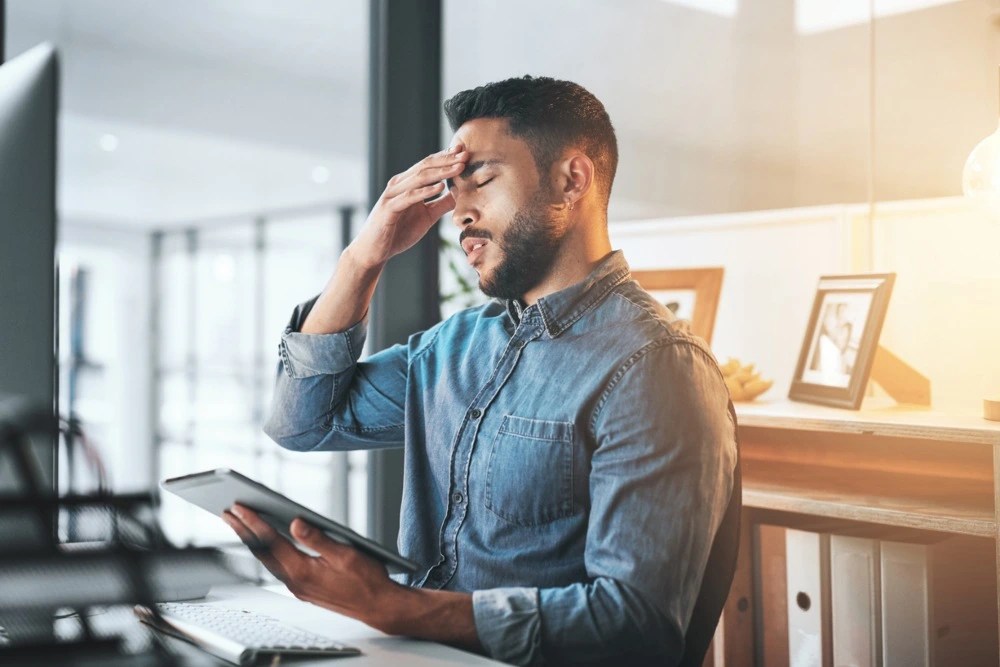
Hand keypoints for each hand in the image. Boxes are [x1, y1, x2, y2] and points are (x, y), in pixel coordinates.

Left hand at [222, 504, 407, 628]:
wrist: (378, 605)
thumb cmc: (367, 580)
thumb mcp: (346, 554)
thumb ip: (318, 538)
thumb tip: (296, 522)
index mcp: (303, 571)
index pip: (272, 542)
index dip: (254, 522)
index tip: (239, 507)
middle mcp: (296, 582)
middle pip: (263, 552)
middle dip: (244, 531)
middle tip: (228, 512)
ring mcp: (298, 587)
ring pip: (268, 560)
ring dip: (253, 541)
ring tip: (240, 524)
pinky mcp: (303, 588)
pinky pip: (278, 567)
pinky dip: (267, 551)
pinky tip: (266, 542)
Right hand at [350, 144, 467, 269]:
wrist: (373, 251)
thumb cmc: (398, 232)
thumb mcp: (427, 216)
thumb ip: (442, 204)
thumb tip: (461, 194)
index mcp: (407, 184)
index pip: (429, 165)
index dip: (447, 157)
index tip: (465, 152)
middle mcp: (399, 184)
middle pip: (426, 166)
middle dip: (447, 160)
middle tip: (466, 154)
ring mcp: (392, 195)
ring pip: (419, 178)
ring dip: (441, 172)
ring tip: (458, 167)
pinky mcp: (389, 209)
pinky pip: (409, 197)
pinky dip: (425, 191)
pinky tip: (440, 187)